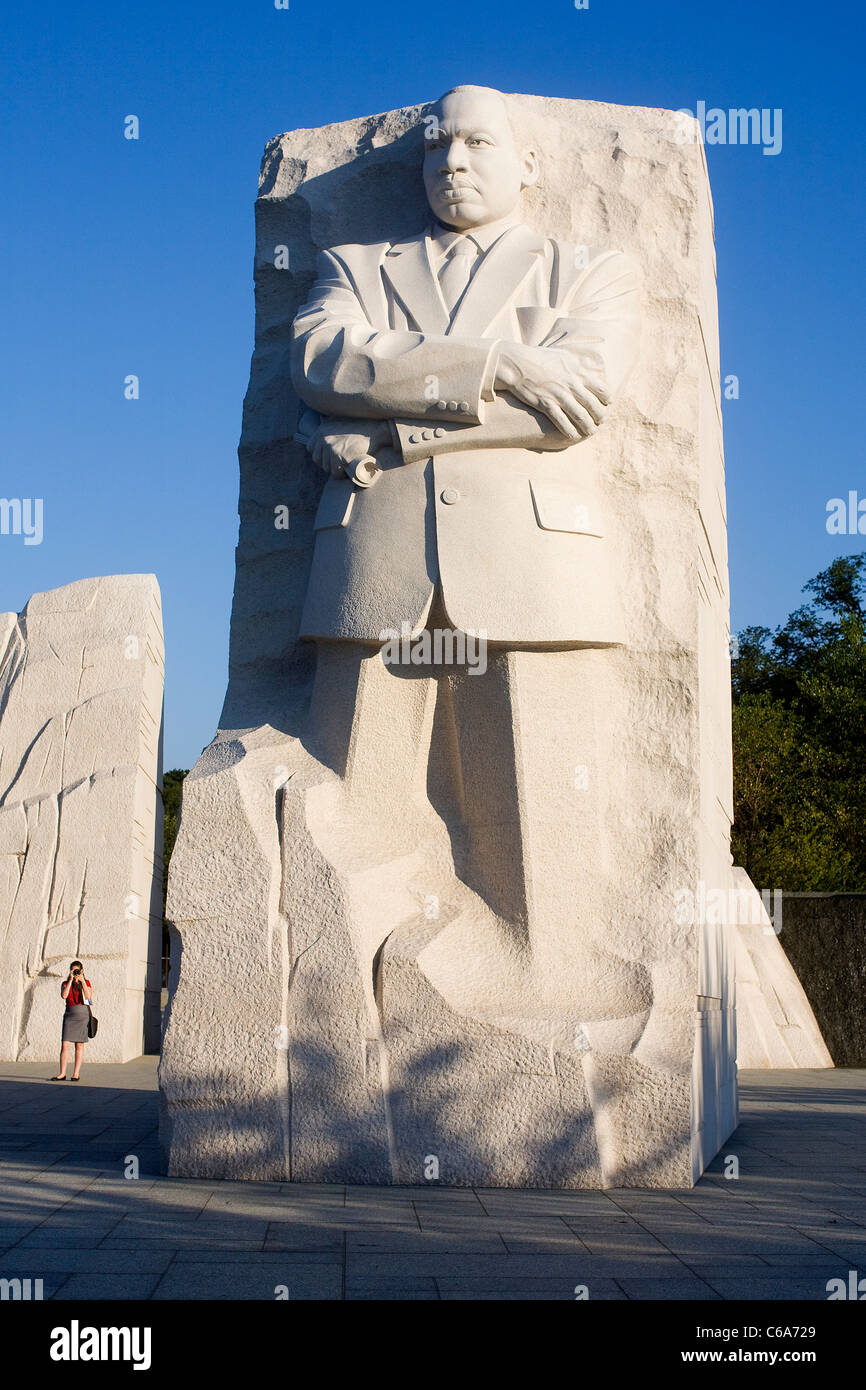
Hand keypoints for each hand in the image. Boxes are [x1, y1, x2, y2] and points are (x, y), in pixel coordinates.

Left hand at [308, 418, 390, 477]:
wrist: (373, 429)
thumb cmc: (359, 424)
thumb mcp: (339, 418)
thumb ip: (328, 420)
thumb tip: (321, 420)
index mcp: (321, 430)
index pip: (311, 448)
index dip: (320, 454)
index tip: (329, 457)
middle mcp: (323, 439)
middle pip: (317, 459)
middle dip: (326, 463)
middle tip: (338, 464)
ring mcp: (331, 448)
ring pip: (326, 467)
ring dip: (333, 470)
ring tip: (342, 469)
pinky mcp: (340, 456)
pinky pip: (335, 472)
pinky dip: (339, 476)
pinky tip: (344, 474)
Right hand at [493, 344, 609, 440]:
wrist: (516, 363)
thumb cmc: (540, 358)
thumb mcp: (564, 356)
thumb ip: (579, 364)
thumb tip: (592, 367)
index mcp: (578, 371)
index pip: (601, 389)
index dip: (606, 400)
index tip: (606, 405)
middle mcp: (571, 384)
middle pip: (593, 405)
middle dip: (600, 417)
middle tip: (600, 422)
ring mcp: (559, 395)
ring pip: (580, 416)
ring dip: (588, 427)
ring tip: (591, 432)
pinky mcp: (545, 404)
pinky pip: (562, 422)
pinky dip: (570, 431)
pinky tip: (573, 436)